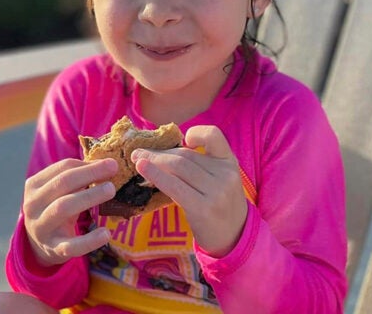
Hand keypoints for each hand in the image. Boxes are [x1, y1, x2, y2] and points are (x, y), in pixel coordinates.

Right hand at [22, 158, 117, 266]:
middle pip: (62, 183)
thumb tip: (107, 165)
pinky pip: (72, 245)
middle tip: (113, 169)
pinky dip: (89, 240)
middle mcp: (33, 205)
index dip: (87, 164)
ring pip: (63, 208)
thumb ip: (77, 177)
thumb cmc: (54, 208)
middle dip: (89, 174)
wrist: (38, 245)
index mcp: (34, 185)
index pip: (62, 168)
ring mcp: (41, 228)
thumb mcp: (59, 192)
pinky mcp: (54, 249)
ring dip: (89, 197)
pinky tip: (106, 234)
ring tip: (111, 190)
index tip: (111, 163)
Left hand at [132, 125, 247, 256]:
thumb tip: (162, 152)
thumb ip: (200, 166)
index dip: (195, 133)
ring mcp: (216, 191)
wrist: (234, 238)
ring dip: (153, 161)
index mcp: (229, 162)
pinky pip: (174, 186)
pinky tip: (142, 169)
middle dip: (159, 152)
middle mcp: (226, 174)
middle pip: (186, 155)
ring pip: (178, 167)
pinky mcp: (203, 208)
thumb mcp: (219, 181)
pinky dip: (155, 174)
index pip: (214, 135)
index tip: (182, 138)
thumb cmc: (219, 206)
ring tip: (137, 160)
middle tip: (139, 152)